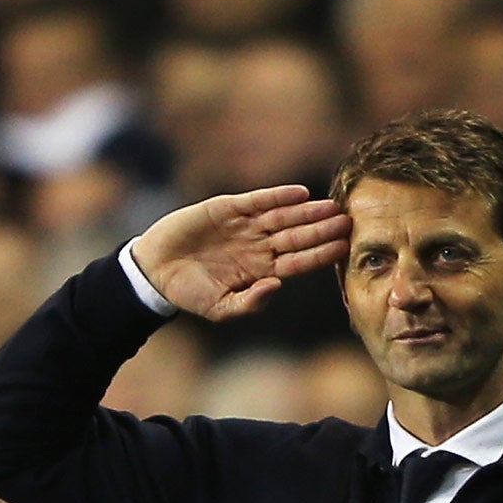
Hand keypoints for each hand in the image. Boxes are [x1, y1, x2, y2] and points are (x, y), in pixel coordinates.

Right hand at [127, 184, 350, 321]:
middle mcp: (258, 246)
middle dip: (322, 229)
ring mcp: (244, 226)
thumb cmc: (188, 293)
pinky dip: (278, 196)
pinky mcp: (227, 208)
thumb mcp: (220, 308)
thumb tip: (276, 286)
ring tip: (331, 206)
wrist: (154, 271)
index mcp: (260, 270)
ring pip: (283, 217)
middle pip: (297, 236)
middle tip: (348, 220)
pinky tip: (300, 193)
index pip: (299, 261)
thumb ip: (250, 303)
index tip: (345, 247)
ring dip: (307, 211)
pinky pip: (258, 200)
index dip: (321, 254)